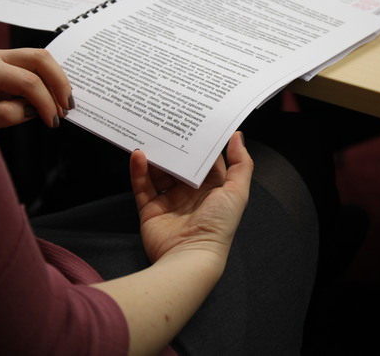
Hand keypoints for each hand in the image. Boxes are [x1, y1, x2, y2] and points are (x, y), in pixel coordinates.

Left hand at [0, 48, 73, 129]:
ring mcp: (5, 57)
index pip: (28, 82)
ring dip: (58, 80)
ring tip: (63, 105)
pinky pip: (37, 65)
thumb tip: (33, 109)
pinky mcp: (11, 63)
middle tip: (67, 107)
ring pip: (43, 58)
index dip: (46, 102)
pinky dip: (51, 80)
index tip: (53, 122)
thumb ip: (6, 115)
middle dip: (59, 83)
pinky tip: (55, 97)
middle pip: (40, 59)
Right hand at [129, 132, 252, 263]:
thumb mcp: (237, 192)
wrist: (189, 257)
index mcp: (213, 190)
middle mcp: (191, 195)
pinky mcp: (150, 210)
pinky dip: (139, 170)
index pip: (205, 161)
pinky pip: (142, 186)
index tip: (192, 122)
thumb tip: (237, 136)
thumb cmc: (217, 226)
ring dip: (155, 156)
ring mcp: (169, 202)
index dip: (200, 143)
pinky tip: (138, 155)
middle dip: (174, 147)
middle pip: (180, 165)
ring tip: (149, 136)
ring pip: (159, 172)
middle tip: (166, 124)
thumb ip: (241, 164)